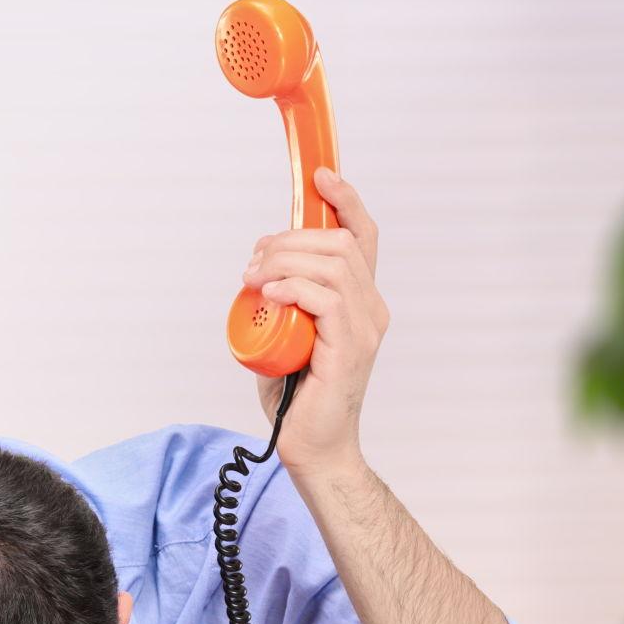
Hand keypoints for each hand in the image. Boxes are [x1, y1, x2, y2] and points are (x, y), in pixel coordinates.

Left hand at [240, 168, 387, 474]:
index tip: (320, 176)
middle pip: (339, 243)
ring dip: (284, 261)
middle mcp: (370, 308)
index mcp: (360, 300)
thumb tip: (259, 270)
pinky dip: (291, 287)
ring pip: (331, 264)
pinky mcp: (350, 347)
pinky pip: (325, 297)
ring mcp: (364, 327)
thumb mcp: (286, 332)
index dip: (346, 200)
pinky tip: (269, 295)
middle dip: (289, 238)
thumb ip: (284, 300)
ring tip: (253, 279)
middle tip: (253, 262)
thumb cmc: (296, 395)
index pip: (362, 237)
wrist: (312, 447)